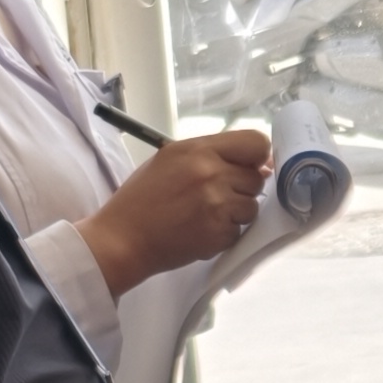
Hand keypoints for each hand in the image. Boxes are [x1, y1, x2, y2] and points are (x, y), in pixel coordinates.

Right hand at [81, 126, 273, 295]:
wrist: (122, 239)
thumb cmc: (141, 198)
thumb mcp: (170, 160)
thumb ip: (212, 156)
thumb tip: (260, 166)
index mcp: (198, 150)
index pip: (256, 143)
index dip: (257, 156)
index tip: (251, 166)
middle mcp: (212, 173)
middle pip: (256, 178)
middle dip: (241, 188)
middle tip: (213, 196)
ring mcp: (218, 205)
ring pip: (251, 207)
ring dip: (235, 213)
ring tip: (204, 214)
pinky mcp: (219, 233)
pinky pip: (239, 230)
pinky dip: (224, 233)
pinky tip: (199, 230)